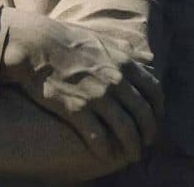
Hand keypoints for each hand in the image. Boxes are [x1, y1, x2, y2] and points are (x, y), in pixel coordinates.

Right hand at [0, 11, 163, 164]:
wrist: (35, 44)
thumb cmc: (65, 38)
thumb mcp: (100, 38)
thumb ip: (126, 50)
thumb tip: (149, 58)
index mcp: (123, 63)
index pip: (154, 92)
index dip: (158, 110)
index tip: (154, 118)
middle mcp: (115, 81)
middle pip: (143, 115)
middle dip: (148, 133)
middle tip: (145, 142)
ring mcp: (97, 96)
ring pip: (126, 130)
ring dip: (132, 147)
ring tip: (131, 155)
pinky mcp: (77, 109)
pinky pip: (99, 137)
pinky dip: (105, 150)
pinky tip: (105, 155)